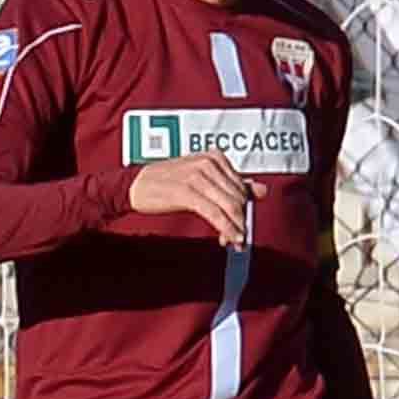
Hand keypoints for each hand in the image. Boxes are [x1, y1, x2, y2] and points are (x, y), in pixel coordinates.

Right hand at [127, 153, 251, 245]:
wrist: (135, 184)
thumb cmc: (169, 181)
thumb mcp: (203, 178)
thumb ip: (232, 183)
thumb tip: (263, 190)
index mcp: (215, 157)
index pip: (242, 187)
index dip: (245, 208)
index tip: (243, 224)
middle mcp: (208, 163)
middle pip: (238, 198)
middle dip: (241, 221)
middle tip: (240, 238)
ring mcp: (197, 176)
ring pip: (229, 207)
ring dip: (235, 228)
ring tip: (236, 242)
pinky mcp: (187, 192)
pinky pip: (214, 214)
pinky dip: (225, 228)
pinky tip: (228, 238)